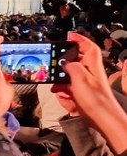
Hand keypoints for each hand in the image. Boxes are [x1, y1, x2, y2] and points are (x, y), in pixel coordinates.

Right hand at [53, 33, 126, 151]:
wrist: (101, 119)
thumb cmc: (96, 100)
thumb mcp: (80, 79)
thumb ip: (71, 66)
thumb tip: (65, 62)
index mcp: (92, 65)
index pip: (88, 47)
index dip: (80, 39)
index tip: (69, 36)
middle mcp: (89, 73)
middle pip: (74, 62)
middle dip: (63, 67)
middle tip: (55, 68)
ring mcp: (84, 84)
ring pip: (67, 77)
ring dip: (60, 83)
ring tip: (60, 89)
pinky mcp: (80, 94)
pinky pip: (67, 89)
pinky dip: (63, 93)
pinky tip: (63, 98)